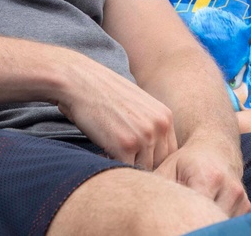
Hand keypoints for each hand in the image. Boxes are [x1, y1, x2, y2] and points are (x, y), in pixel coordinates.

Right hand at [56, 58, 177, 169]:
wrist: (80, 82)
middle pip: (159, 163)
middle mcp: (159, 126)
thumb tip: (153, 152)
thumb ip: (151, 125)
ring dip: (127, 165)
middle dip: (141, 163)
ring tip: (111, 153)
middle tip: (122, 157)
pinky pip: (126, 168)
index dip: (153, 158)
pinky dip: (113, 165)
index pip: (170, 152)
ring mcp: (144, 136)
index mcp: (165, 116)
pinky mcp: (125, 146)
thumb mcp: (139, 104)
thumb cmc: (105, 93)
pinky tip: (102, 152)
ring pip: (143, 168)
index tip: (136, 156)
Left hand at [155, 138, 249, 216]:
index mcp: (208, 178)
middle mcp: (229, 188)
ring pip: (219, 224)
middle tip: (178, 221)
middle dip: (193, 224)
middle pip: (209, 221)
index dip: (182, 219)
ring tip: (190, 214)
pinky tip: (203, 213)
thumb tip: (145, 210)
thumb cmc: (187, 159)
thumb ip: (159, 187)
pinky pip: (229, 222)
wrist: (216, 144)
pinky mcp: (245, 205)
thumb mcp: (168, 168)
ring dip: (205, 223)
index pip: (196, 213)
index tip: (172, 220)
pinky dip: (215, 221)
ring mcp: (240, 198)